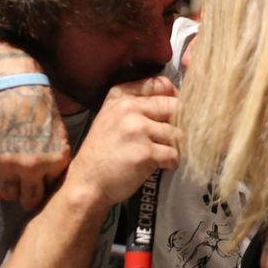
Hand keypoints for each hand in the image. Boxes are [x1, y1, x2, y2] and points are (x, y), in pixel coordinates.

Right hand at [0, 85, 70, 210]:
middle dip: (27, 196)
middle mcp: (34, 166)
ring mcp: (9, 164)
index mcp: (56, 160)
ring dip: (9, 191)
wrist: (15, 89)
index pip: (51, 192)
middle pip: (29, 201)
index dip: (44, 188)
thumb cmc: (39, 111)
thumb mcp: (60, 136)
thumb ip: (57, 162)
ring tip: (10, 180)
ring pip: (7, 196)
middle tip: (23, 189)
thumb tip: (54, 186)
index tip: (39, 185)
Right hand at [69, 76, 178, 207]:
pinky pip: (174, 153)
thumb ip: (137, 103)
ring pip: (177, 132)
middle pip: (175, 106)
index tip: (174, 111)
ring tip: (164, 153)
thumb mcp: (111, 116)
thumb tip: (174, 98)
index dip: (174, 97)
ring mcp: (138, 129)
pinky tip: (162, 165)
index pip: (161, 85)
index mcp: (121, 96)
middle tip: (174, 136)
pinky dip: (172, 162)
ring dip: (176, 145)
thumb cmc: (102, 152)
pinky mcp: (146, 152)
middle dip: (180, 123)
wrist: (87, 182)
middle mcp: (129, 108)